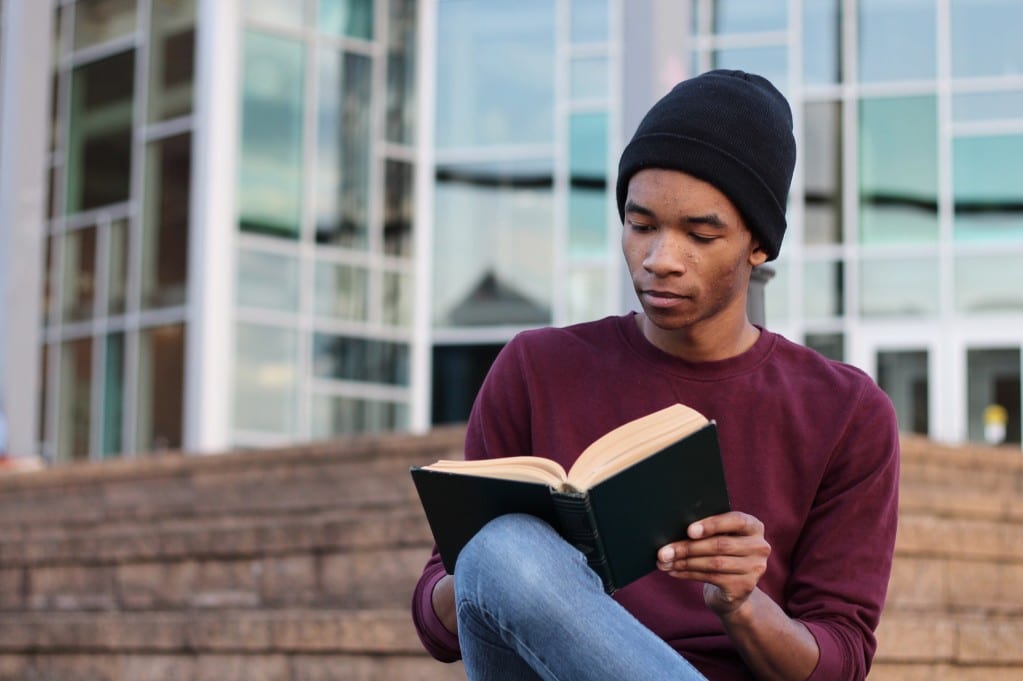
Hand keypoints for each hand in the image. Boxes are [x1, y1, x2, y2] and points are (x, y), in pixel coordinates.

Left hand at [656, 511, 770, 616]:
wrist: (733, 590)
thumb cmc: (720, 554)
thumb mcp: (720, 537)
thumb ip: (707, 531)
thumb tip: (674, 529)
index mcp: (754, 527)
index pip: (736, 520)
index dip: (712, 525)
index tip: (689, 530)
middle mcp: (760, 547)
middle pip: (720, 545)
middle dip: (687, 547)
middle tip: (663, 551)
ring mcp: (755, 569)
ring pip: (714, 563)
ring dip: (684, 562)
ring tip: (663, 561)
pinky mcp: (744, 587)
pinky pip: (711, 578)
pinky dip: (688, 574)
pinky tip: (673, 571)